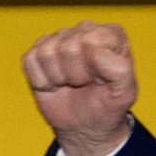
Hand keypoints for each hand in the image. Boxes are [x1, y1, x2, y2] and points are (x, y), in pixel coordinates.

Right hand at [21, 20, 137, 155]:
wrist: (85, 125)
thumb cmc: (108, 104)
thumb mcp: (125, 94)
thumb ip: (121, 71)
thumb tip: (96, 53)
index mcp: (111, 33)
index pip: (90, 40)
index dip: (92, 68)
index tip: (100, 80)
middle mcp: (84, 29)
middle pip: (68, 47)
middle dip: (75, 75)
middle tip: (84, 84)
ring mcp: (59, 38)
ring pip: (47, 53)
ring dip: (58, 78)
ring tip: (70, 83)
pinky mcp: (37, 51)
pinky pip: (30, 61)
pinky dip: (41, 81)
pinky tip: (54, 84)